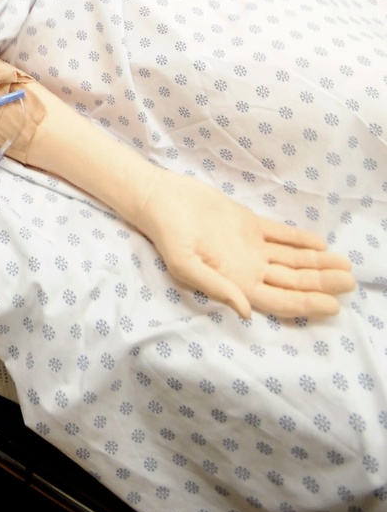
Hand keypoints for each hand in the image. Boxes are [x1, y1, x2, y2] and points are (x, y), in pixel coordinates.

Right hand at [133, 168, 355, 319]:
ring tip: (345, 267)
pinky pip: (280, 235)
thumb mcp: (187, 267)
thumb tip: (246, 312)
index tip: (333, 306)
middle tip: (350, 283)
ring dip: (318, 264)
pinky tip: (320, 244)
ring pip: (292, 260)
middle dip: (322, 284)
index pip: (280, 301)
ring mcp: (250, 248)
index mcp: (236, 285)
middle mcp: (248, 270)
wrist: (161, 199)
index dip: (307, 304)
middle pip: (293, 282)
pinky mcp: (248, 224)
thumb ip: (217, 289)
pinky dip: (300, 240)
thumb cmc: (169, 236)